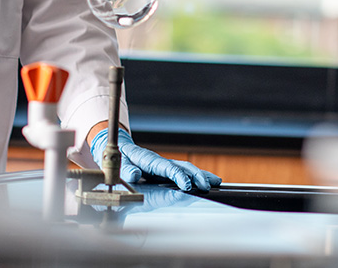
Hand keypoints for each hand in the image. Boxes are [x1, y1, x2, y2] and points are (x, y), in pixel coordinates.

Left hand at [91, 128, 221, 191]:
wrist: (122, 151)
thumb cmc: (121, 160)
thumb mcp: (120, 165)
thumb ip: (126, 170)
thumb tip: (133, 174)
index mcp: (151, 161)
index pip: (169, 168)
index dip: (179, 176)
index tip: (187, 186)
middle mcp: (162, 162)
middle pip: (184, 167)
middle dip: (197, 176)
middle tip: (207, 186)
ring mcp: (166, 166)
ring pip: (188, 168)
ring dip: (202, 175)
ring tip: (216, 182)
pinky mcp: (168, 171)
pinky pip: (185, 172)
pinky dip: (198, 176)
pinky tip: (209, 182)